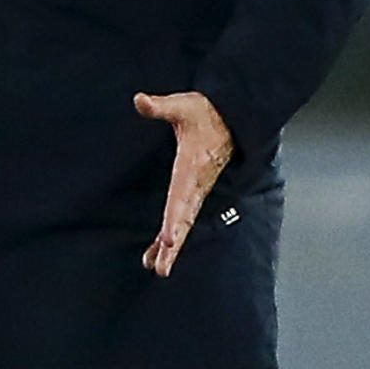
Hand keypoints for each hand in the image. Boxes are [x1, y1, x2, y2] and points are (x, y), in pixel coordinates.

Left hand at [134, 90, 232, 277]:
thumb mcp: (183, 105)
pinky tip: (159, 252)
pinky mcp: (194, 192)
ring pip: (184, 223)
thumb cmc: (205, 112)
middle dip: (173, 244)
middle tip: (161, 267)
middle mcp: (196, 185)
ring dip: (170, 247)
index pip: (182, 197)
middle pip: (184, 219)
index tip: (170, 238)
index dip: (176, 218)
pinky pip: (183, 218)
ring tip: (157, 268)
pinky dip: (172, 236)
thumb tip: (139, 100)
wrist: (230, 117)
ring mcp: (196, 191)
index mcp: (192, 167)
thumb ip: (161, 106)